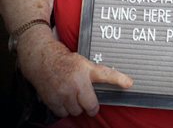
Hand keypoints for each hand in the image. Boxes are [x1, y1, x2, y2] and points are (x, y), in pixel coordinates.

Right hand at [18, 35, 132, 117]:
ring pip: (77, 111)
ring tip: (70, 94)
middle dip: (90, 105)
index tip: (129, 83)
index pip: (106, 74)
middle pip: (91, 105)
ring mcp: (65, 92)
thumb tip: (105, 86)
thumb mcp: (81, 62)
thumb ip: (92, 74)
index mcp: (86, 69)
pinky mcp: (54, 100)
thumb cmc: (64, 61)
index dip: (119, 79)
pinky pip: (64, 113)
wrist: (42, 59)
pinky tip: (61, 97)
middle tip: (86, 98)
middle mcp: (77, 81)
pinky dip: (64, 108)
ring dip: (75, 106)